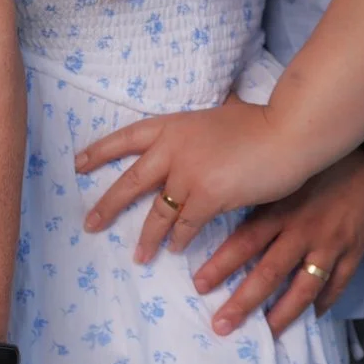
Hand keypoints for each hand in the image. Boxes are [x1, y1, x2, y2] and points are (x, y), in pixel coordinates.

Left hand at [74, 100, 319, 261]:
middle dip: (107, 205)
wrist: (286, 133)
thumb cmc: (260, 122)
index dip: (100, 152)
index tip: (77, 164)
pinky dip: (179, 239)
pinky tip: (175, 250)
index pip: (125, 137)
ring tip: (139, 256)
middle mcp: (172, 149)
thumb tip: (218, 107)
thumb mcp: (221, 114)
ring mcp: (187, 173)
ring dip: (147, 237)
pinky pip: (186, 226)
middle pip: (129, 181)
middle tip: (89, 224)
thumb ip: (206, 124)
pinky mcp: (207, 196)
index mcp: (172, 125)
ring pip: (157, 212)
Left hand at [192, 151, 363, 337]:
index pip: (244, 242)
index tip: (199, 285)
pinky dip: (326, 302)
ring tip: (266, 333)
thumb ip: (253, 183)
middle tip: (221, 325)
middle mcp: (302, 229)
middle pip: (268, 274)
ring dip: (283, 314)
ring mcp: (330, 243)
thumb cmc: (318, 155)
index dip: (220, 265)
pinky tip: (312, 316)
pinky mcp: (355, 250)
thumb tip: (214, 182)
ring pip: (303, 288)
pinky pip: (338, 283)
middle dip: (243, 302)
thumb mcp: (280, 164)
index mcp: (279, 207)